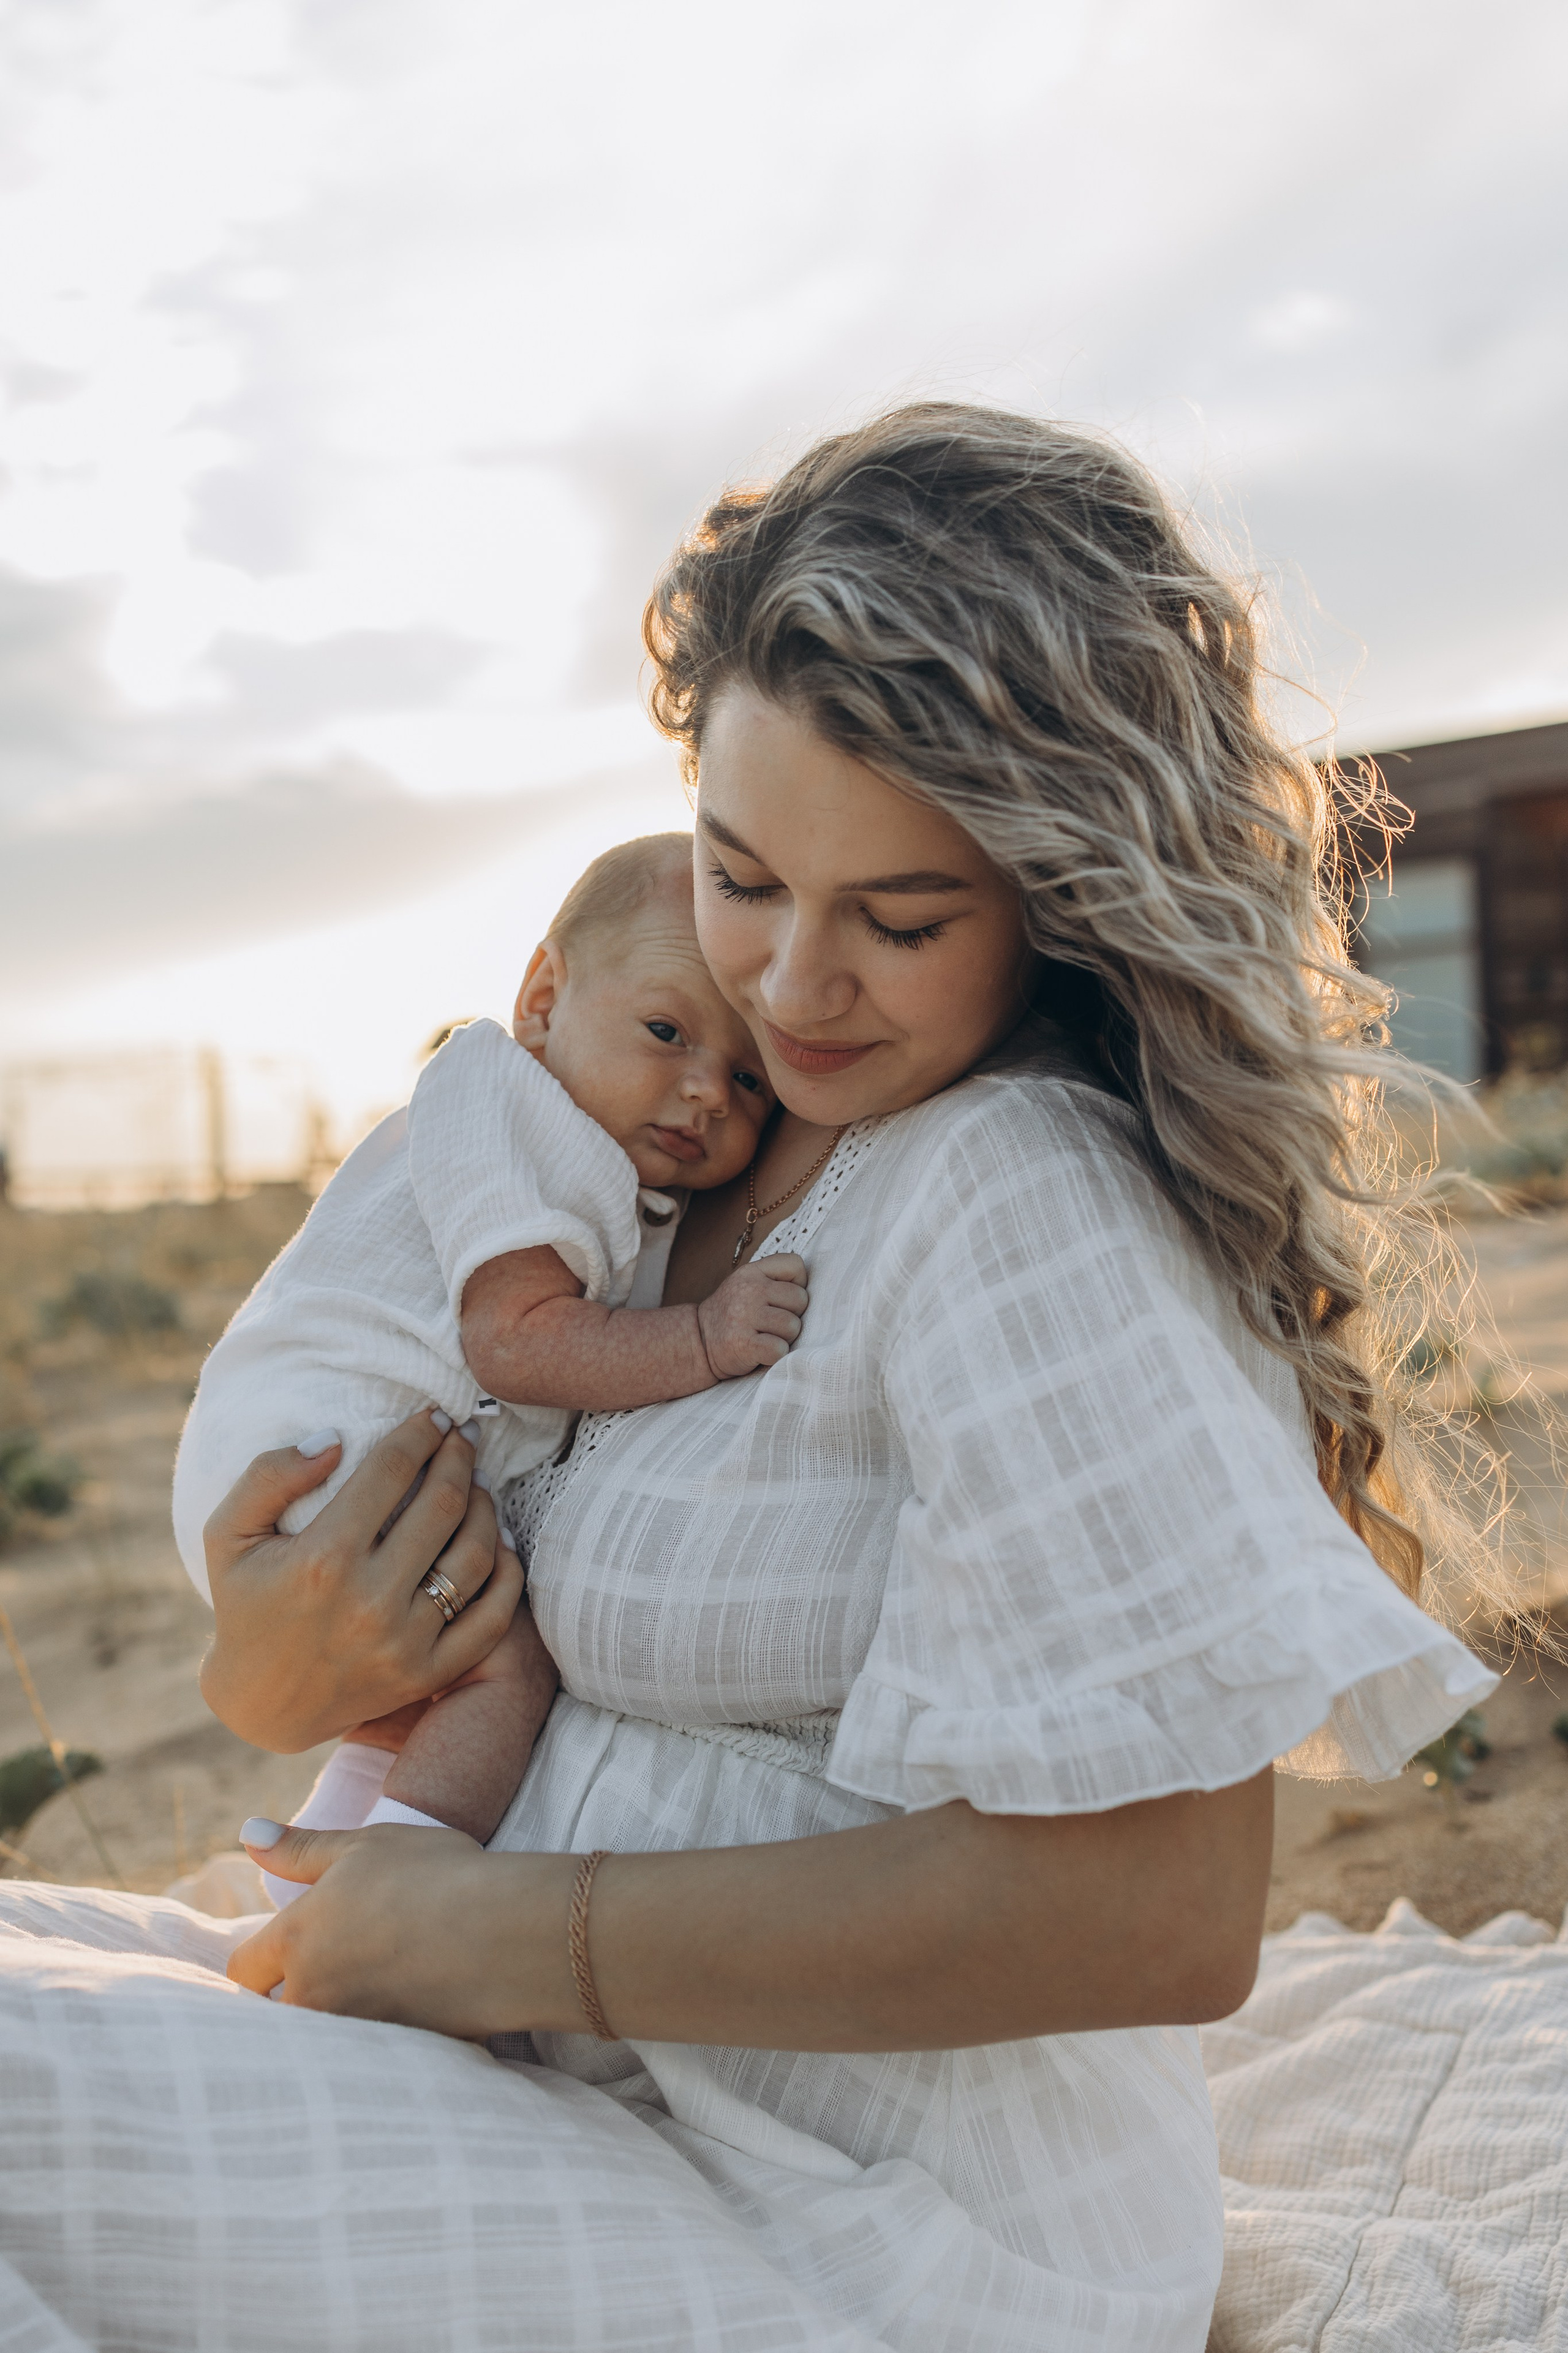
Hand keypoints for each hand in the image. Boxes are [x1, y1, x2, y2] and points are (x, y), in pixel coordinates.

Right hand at [199, 1408, 526, 1753]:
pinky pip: (493, 1616)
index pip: (392, 1471)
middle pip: (443, 1505)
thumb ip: (269, 1477)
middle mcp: (370, 1600)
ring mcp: (405, 1642)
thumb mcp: (228, 1535)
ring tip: (477, 1483)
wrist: (263, 1703)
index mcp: (323, 1559)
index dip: (420, 1433)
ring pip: (475, 1554)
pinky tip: (498, 1540)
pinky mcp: (429, 1673)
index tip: (434, 1415)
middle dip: (460, 1458)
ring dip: (485, 1507)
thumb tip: (334, 1442)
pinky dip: (506, 1571)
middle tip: (463, 1437)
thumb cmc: (247, 1606)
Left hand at [228, 1818, 579, 2037]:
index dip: (262, 1959)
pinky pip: (363, 2057)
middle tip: (340, 1969)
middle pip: (275, 2011)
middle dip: (294, 1995)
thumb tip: (247, 1831)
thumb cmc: (435, 1876)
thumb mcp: (367, 1846)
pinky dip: (375, 2041)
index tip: (289, 1950)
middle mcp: (310, 1992)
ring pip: (317, 2035)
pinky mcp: (389, 2058)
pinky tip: (408, 2010)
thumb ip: (301, 1848)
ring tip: (376, 1989)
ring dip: (334, 2018)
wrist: (506, 1932)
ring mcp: (349, 2032)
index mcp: (297, 1937)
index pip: (244, 1967)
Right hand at [696, 1252, 808, 1378]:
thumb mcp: (748, 1285)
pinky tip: (761, 1352)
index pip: (797, 1265)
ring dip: (784, 1338)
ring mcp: (744, 1316)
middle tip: (771, 1324)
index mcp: (752, 1272)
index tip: (781, 1300)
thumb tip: (824, 1291)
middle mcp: (748, 1290)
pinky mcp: (743, 1344)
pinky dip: (775, 1355)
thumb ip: (777, 1280)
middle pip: (801, 1300)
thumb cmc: (735, 1315)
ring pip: (793, 1326)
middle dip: (792, 1315)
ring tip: (765, 1337)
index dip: (797, 1285)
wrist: (698, 1342)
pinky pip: (780, 1349)